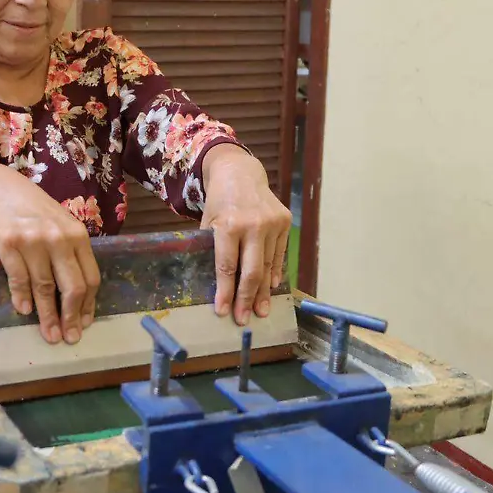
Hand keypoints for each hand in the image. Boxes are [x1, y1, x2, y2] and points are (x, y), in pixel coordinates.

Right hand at [0, 169, 100, 344]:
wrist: (3, 192)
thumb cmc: (38, 214)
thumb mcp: (63, 227)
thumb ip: (72, 256)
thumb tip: (78, 300)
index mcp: (78, 236)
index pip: (90, 277)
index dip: (88, 305)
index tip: (84, 324)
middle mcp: (59, 238)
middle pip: (72, 286)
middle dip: (71, 317)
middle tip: (69, 337)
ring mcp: (33, 241)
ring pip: (45, 287)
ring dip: (47, 315)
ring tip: (49, 334)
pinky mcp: (9, 244)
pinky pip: (19, 278)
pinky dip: (23, 298)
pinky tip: (25, 311)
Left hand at [200, 144, 292, 325]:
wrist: (240, 172)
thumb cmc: (219, 201)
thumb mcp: (208, 221)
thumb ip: (213, 248)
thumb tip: (219, 284)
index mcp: (228, 225)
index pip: (227, 266)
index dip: (225, 292)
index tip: (223, 312)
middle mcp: (252, 225)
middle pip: (252, 271)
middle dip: (246, 299)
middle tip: (243, 320)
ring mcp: (271, 223)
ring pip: (268, 266)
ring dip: (263, 291)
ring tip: (260, 311)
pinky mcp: (284, 222)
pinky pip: (279, 254)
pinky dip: (275, 272)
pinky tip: (272, 288)